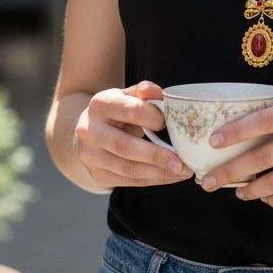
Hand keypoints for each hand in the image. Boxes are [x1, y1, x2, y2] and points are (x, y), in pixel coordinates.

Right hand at [74, 79, 193, 188]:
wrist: (92, 132)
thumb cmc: (118, 111)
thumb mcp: (129, 96)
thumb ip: (144, 92)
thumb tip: (159, 92)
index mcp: (100, 105)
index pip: (131, 111)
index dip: (155, 118)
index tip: (172, 124)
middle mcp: (90, 131)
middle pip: (125, 146)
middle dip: (157, 156)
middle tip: (182, 163)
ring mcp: (91, 156)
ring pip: (128, 168)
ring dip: (159, 173)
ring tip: (182, 171)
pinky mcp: (98, 174)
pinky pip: (129, 181)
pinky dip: (154, 180)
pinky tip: (170, 176)